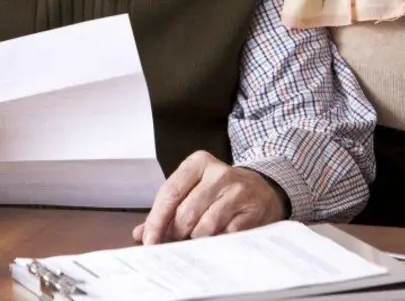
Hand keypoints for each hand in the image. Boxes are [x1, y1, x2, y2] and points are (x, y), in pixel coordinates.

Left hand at [132, 152, 286, 244]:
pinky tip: (217, 240)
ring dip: (197, 240)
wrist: (264, 190)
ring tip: (198, 238)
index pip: (170, 192)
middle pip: (186, 213)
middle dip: (176, 233)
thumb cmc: (220, 192)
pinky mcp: (252, 211)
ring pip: (205, 227)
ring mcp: (238, 191)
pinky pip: (226, 235)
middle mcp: (219, 173)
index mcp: (199, 162)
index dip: (156, 220)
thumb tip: (140, 233)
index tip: (149, 240)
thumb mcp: (194, 189)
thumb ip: (168, 208)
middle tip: (175, 243)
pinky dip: (217, 243)